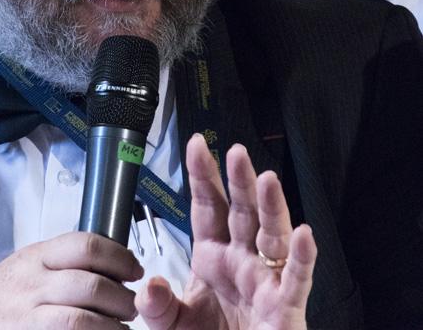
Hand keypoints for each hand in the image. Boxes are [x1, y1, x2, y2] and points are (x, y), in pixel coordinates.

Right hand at [0, 230, 143, 327]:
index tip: (134, 269)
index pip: (86, 246)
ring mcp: (30, 316)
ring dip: (112, 326)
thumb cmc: (9, 288)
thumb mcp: (33, 260)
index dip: (119, 257)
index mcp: (39, 256)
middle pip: (90, 286)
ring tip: (121, 328)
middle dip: (122, 298)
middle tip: (132, 304)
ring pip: (82, 321)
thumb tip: (114, 261)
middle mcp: (33, 284)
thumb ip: (67, 258)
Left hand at [136, 135, 315, 329]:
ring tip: (267, 180)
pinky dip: (303, 258)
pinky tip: (305, 235)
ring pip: (272, 235)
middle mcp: (241, 261)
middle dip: (239, 181)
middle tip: (236, 152)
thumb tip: (150, 286)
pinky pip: (297, 279)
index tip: (196, 145)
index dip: (203, 175)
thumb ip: (157, 305)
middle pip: (242, 212)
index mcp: (213, 257)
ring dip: (271, 207)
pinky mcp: (285, 307)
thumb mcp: (171, 324)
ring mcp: (265, 281)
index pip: (207, 206)